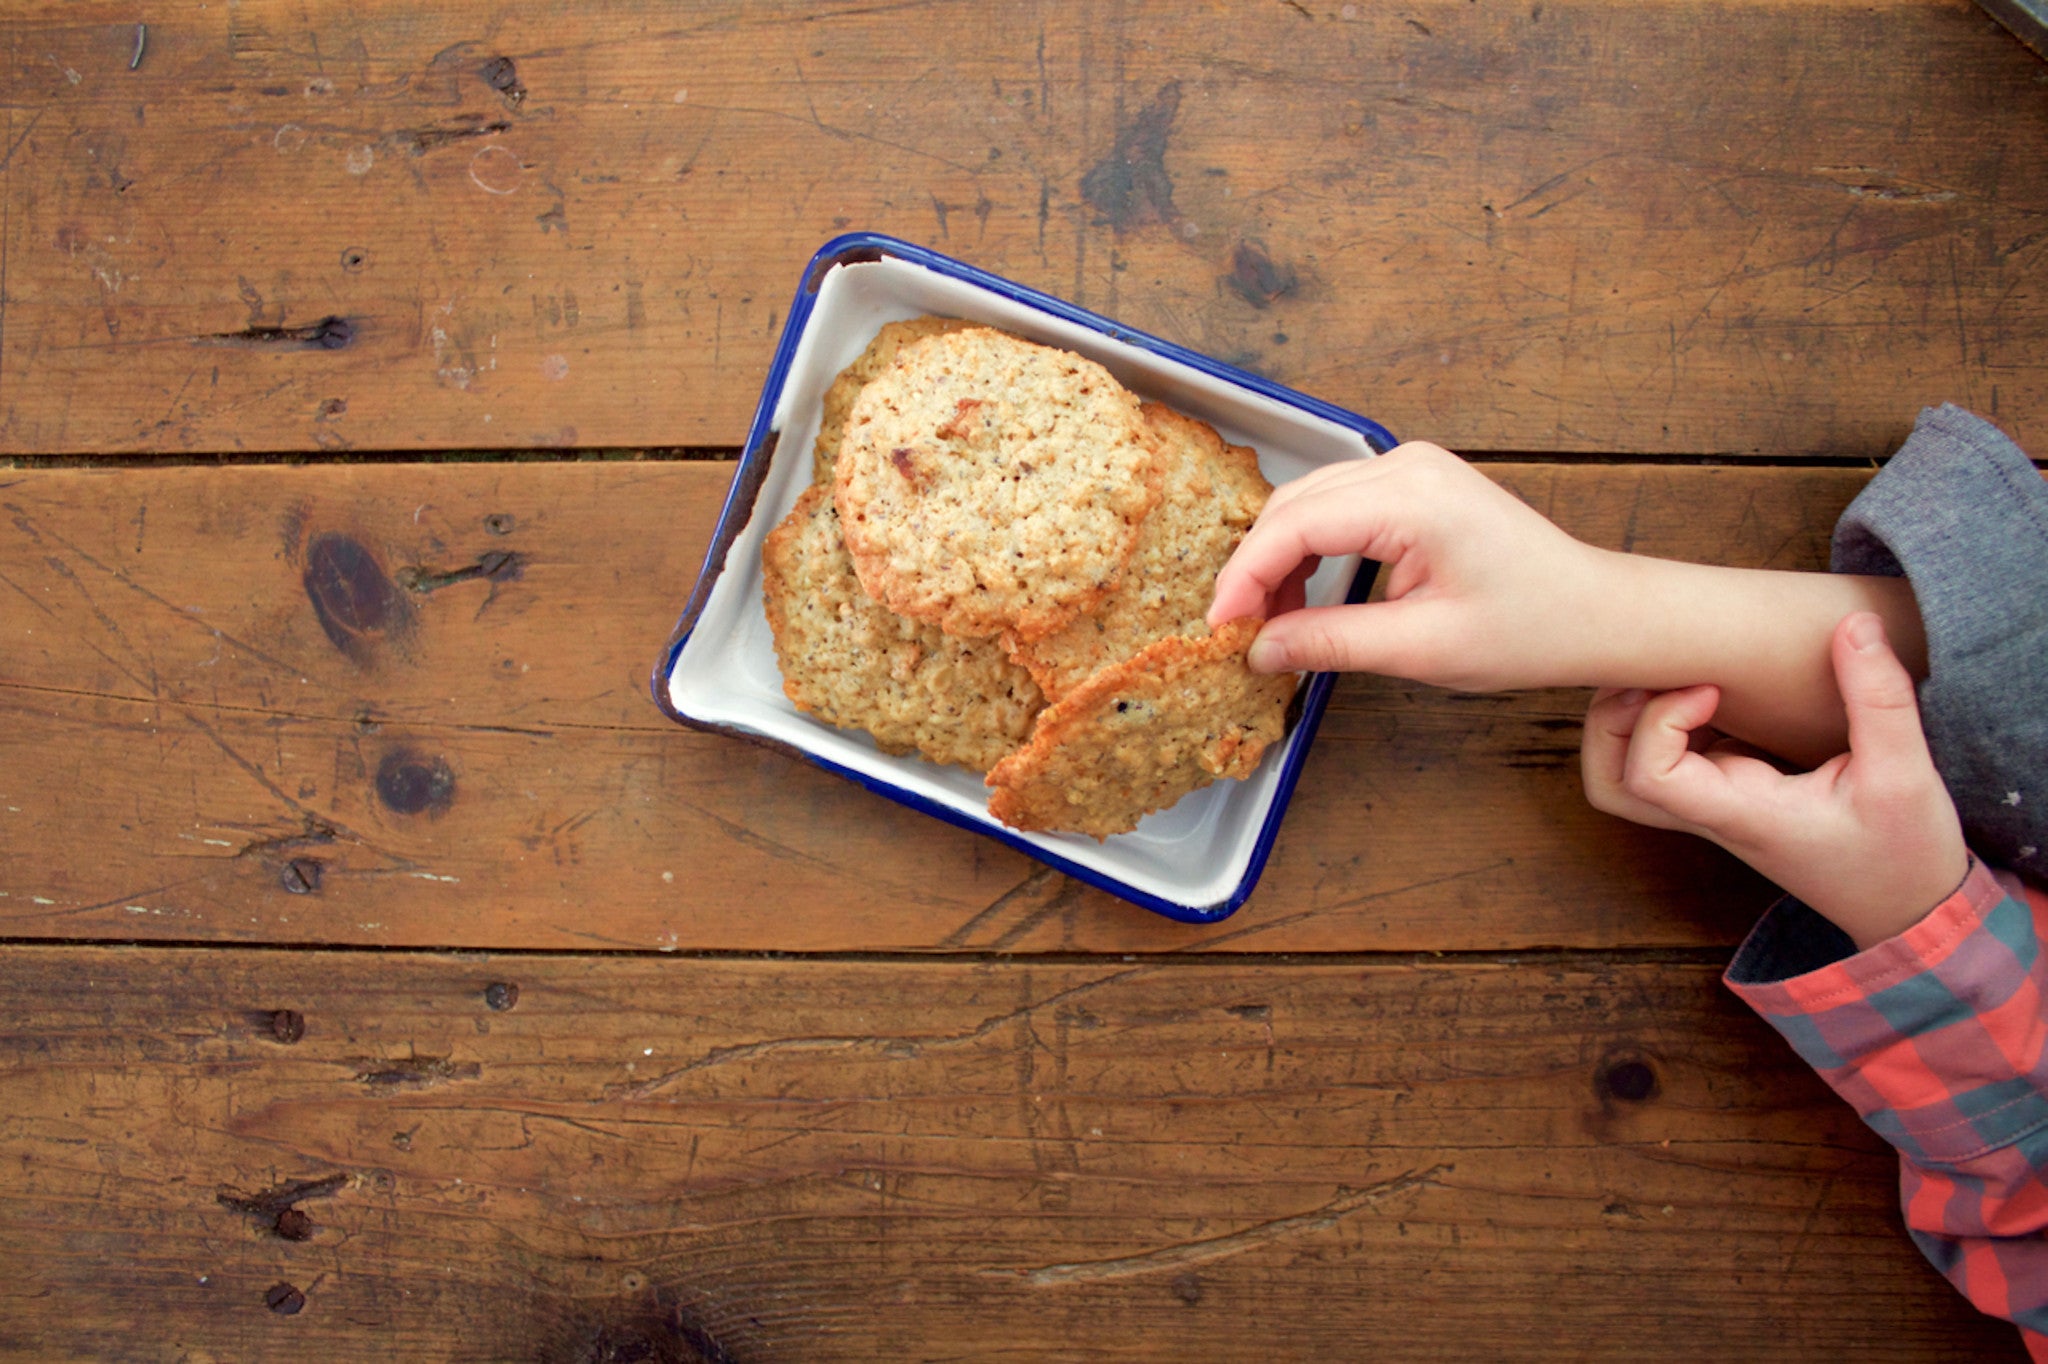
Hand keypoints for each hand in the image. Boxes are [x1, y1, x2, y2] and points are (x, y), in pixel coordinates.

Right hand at [1208, 442, 1604, 689]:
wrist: (1596, 611)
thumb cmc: (1531, 628)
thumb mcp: (1421, 649)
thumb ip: (1330, 643)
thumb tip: (1259, 649)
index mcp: (1412, 499)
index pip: (1293, 525)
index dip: (1244, 577)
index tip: (1220, 627)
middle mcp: (1407, 466)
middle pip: (1292, 505)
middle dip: (1255, 567)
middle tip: (1238, 631)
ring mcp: (1412, 467)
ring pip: (1308, 502)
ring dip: (1279, 558)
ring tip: (1272, 621)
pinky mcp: (1416, 482)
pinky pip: (1337, 504)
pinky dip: (1310, 547)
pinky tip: (1304, 594)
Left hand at [1580, 612, 1968, 949]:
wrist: (1912, 909)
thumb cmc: (1905, 854)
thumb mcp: (1906, 774)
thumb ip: (1879, 698)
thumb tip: (1854, 625)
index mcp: (1741, 814)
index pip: (1646, 778)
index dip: (1656, 722)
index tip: (1709, 687)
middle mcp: (1713, 812)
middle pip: (1609, 778)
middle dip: (1613, 718)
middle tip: (1665, 672)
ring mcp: (1716, 804)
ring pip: (1627, 768)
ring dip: (1634, 716)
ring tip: (1686, 672)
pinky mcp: (1732, 791)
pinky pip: (1672, 755)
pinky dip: (1673, 716)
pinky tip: (1716, 682)